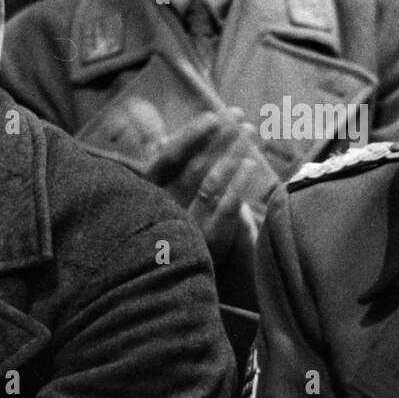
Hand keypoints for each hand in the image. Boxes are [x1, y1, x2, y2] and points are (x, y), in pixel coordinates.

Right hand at [146, 108, 279, 269]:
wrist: (161, 281)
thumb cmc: (161, 225)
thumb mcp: (156, 193)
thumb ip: (159, 162)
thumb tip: (153, 127)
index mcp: (146, 192)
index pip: (168, 158)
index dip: (191, 136)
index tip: (213, 116)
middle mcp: (162, 207)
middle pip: (195, 166)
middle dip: (219, 138)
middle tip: (240, 116)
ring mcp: (184, 226)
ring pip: (212, 183)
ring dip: (233, 154)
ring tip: (251, 132)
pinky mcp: (205, 244)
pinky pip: (225, 210)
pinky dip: (239, 185)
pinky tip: (252, 165)